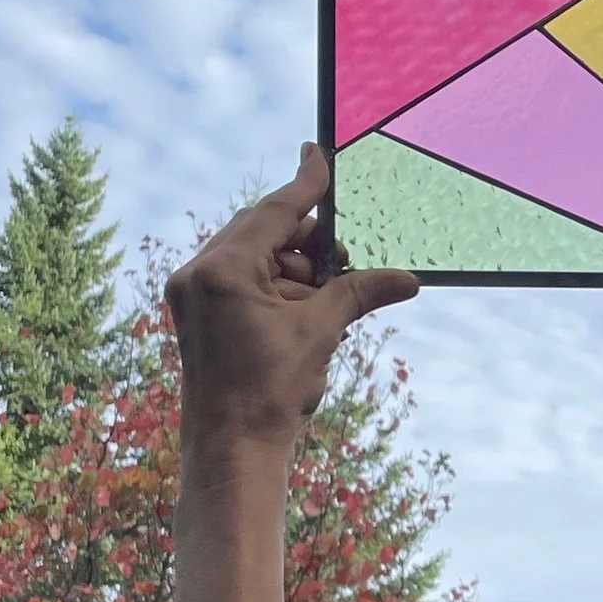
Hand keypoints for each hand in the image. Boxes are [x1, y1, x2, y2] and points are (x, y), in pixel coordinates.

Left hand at [164, 144, 416, 601]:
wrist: (232, 449)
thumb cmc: (269, 391)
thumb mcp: (321, 330)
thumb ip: (360, 291)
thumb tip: (409, 279)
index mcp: (222, 269)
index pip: (275, 210)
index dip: (306, 183)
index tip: (318, 151)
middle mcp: (199, 274)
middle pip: (262, 230)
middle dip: (307, 239)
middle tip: (344, 253)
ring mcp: (193, 294)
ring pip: (254, 255)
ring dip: (295, 266)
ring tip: (329, 292)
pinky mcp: (197, 313)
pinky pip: (242, 278)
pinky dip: (276, 283)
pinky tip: (305, 303)